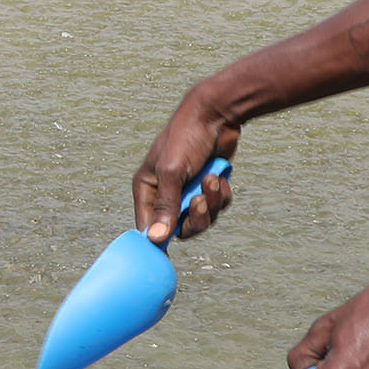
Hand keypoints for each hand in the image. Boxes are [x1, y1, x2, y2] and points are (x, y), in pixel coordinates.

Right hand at [132, 96, 239, 243]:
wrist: (215, 114)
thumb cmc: (186, 137)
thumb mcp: (172, 171)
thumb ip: (166, 206)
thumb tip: (156, 239)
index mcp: (147, 188)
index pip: (148, 225)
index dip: (159, 239)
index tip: (167, 254)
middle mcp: (165, 193)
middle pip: (180, 228)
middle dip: (195, 217)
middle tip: (200, 200)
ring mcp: (188, 191)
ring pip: (201, 219)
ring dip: (211, 203)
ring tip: (213, 179)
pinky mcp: (207, 188)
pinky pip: (216, 207)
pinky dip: (221, 195)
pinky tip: (220, 175)